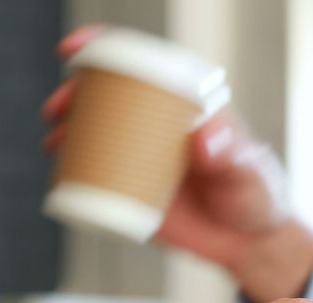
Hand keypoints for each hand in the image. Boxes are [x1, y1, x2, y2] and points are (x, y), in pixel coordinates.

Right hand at [41, 27, 312, 302]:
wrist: (251, 243)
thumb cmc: (258, 197)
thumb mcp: (248, 171)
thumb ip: (231, 153)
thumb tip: (203, 137)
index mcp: (187, 104)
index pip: (145, 65)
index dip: (107, 48)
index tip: (78, 48)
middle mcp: (161, 126)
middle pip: (110, 97)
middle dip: (75, 94)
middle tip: (58, 108)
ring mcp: (145, 157)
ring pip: (98, 134)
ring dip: (68, 131)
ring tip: (54, 142)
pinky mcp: (136, 190)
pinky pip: (99, 175)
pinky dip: (74, 171)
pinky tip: (59, 173)